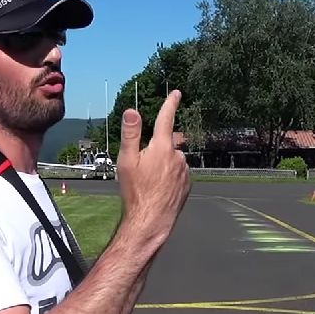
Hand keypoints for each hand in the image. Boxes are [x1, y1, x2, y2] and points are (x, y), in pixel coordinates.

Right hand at [116, 91, 191, 245]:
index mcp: (162, 147)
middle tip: (143, 167)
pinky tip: (159, 189)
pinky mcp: (187, 184)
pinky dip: (170, 176)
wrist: (150, 220)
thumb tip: (132, 111)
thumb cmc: (136, 192)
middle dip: (157, 149)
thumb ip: (130, 134)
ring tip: (149, 182)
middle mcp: (177, 156)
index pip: (166, 119)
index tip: (176, 93)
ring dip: (164, 164)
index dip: (170, 104)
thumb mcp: (126, 161)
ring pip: (173, 160)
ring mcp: (185, 171)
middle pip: (167, 143)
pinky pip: (179, 174)